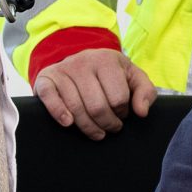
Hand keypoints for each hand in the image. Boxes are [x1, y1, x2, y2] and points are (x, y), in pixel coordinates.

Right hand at [33, 47, 157, 138]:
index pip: (118, 97)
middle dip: (107, 124)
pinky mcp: (46, 79)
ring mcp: (64, 70)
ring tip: (98, 132)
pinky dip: (59, 112)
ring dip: (89, 127)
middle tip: (111, 128)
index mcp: (107, 59)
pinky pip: (50, 98)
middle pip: (97, 106)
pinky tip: (68, 123)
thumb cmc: (110, 75)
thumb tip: (141, 112)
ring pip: (76, 108)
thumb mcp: (133, 77)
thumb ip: (145, 92)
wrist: (80, 63)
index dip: (123, 112)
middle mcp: (83, 61)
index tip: (122, 114)